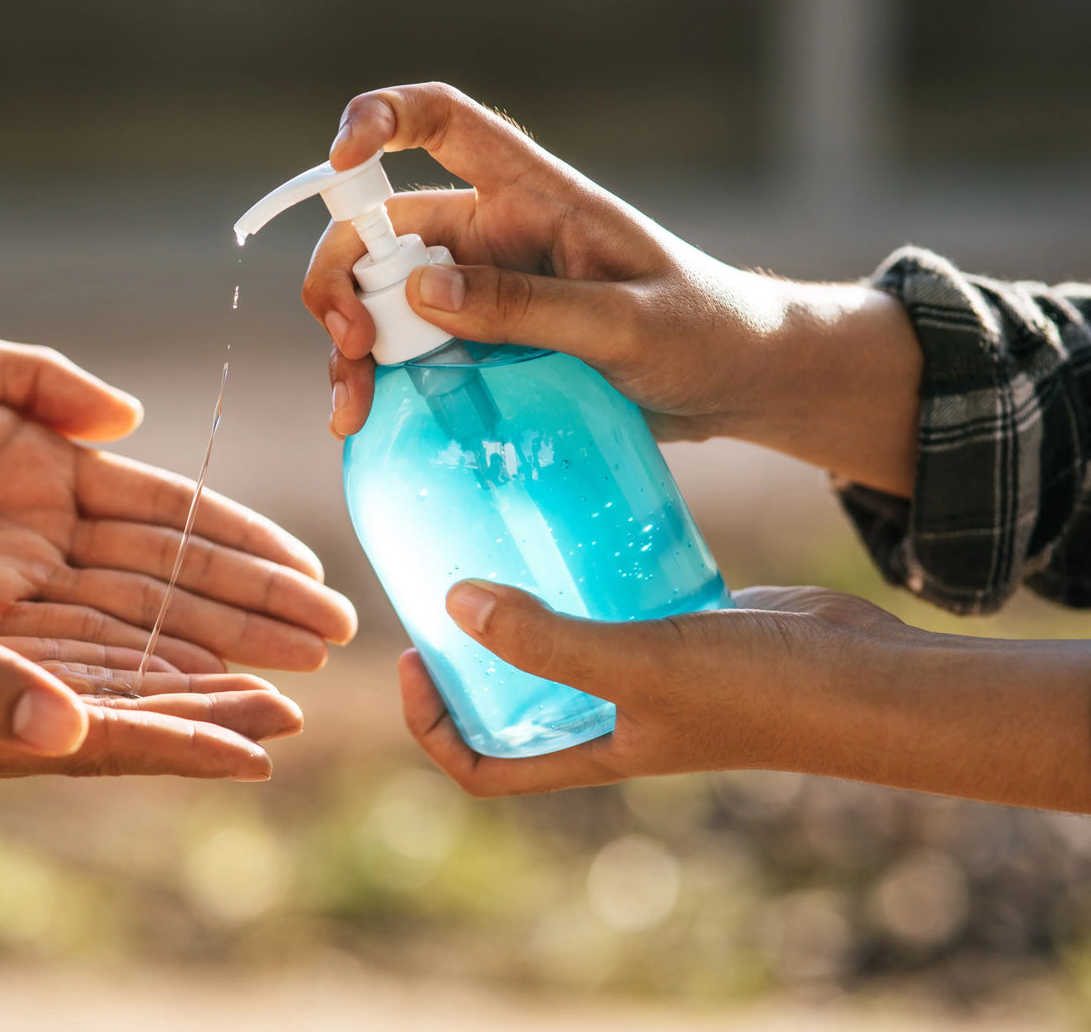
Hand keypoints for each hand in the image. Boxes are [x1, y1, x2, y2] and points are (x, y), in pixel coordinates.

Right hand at [0, 472, 300, 793]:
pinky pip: (52, 672)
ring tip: (250, 688)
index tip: (264, 745)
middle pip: (108, 727)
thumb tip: (66, 729)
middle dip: (200, 717)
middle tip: (293, 710)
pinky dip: (114, 670)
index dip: (181, 742)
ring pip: (91, 700)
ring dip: (170, 693)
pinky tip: (151, 661)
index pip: (90, 742)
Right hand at [303, 82, 921, 496]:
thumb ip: (527, 306)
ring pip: (379, 300)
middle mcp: (490, 234)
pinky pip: (405, 356)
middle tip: (352, 341)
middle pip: (379, 228)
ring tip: (350, 409)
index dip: (382, 119)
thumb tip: (420, 293)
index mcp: (531, 195)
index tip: (342, 159)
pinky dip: (374, 384)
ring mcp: (477, 294)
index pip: (444, 124)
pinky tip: (364, 423)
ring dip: (349, 346)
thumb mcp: (624, 321)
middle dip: (342, 277)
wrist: (732, 384)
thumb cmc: (700, 330)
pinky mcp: (477, 348)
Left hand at [401, 579, 1090, 810]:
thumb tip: (453, 607)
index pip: (485, 766)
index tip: (413, 660)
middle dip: (466, 655)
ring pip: (560, 641)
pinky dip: (583, 569)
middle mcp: (611, 716)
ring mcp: (647, 670)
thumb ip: (547, 641)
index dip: (434, 728)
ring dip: (523, 604)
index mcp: (593, 749)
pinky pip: (611, 598)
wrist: (870, 676)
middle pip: (510, 699)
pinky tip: (568, 517)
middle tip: (437, 579)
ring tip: (489, 538)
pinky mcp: (681, 624)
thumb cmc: (761, 691)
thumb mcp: (640, 664)